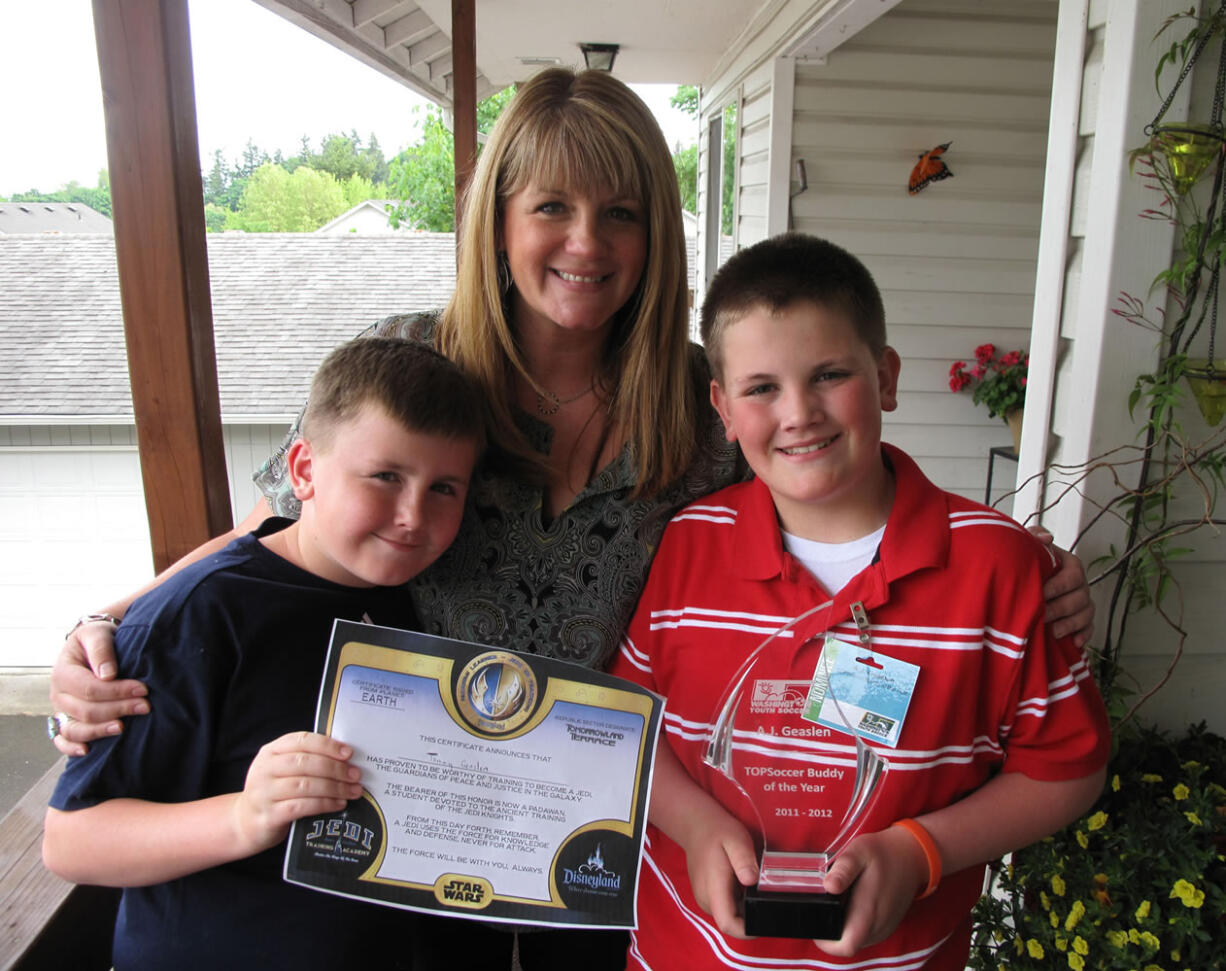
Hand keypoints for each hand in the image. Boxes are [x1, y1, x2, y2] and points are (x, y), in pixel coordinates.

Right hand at [49, 622, 148, 756]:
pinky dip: (71, 748)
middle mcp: (58, 694)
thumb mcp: (97, 634)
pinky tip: (87, 751)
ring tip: (123, 728)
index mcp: (63, 672)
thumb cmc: (97, 638)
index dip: (117, 691)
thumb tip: (107, 675)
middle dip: (118, 709)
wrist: (92, 644)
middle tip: (145, 706)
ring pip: (75, 729)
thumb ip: (101, 650)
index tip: (143, 689)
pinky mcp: (67, 720)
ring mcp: (61, 710)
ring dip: (100, 731)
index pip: (89, 688)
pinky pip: (63, 740)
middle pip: (85, 710)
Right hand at [232, 732, 362, 855]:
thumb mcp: (283, 770)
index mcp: (271, 751)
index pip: (301, 741)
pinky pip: (301, 806)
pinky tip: (338, 804)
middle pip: (305, 763)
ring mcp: (264, 793)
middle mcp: (265, 769)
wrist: (245, 822)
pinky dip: (324, 804)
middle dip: (335, 768)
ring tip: (353, 791)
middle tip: (355, 775)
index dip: (327, 745)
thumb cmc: (274, 791)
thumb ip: (307, 760)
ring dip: (334, 787)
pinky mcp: (269, 816)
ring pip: (305, 785)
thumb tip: (345, 759)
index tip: (348, 753)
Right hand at [680, 813, 758, 938]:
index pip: (728, 924)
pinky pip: (724, 906)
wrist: (696, 825)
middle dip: (749, 916)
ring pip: (728, 914)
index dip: (747, 931)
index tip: (764, 920)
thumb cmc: (717, 831)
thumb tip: (751, 881)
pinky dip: (736, 900)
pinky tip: (743, 883)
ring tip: (753, 886)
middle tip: (764, 896)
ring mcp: (704, 898)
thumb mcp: (736, 839)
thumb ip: (743, 860)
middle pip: (730, 922)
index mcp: (713, 889)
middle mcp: (706, 899)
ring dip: (743, 908)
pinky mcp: (706, 895)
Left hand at [816, 826, 927, 955]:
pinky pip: (866, 934)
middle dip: (832, 930)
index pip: (844, 946)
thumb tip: (829, 886)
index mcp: (868, 913)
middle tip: (826, 905)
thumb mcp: (859, 852)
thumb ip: (843, 869)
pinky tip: (853, 904)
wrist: (912, 857)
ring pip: (857, 941)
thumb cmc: (883, 854)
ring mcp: (884, 929)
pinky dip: (856, 924)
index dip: (825, 942)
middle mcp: (878, 927)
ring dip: (844, 927)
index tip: (818, 922)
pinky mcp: (887, 926)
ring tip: (840, 902)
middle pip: (847, 944)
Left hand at [1027, 527, 1094, 645]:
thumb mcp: (1028, 544)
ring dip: (1070, 624)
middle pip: (1080, 597)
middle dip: (1060, 608)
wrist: (1024, 576)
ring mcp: (1082, 601)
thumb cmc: (1027, 560)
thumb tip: (1046, 538)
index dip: (1058, 586)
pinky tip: (1075, 643)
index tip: (1040, 593)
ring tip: (1053, 632)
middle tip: (1042, 616)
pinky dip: (1084, 635)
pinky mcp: (1082, 618)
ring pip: (1086, 613)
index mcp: (1071, 564)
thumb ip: (1034, 536)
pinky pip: (1090, 627)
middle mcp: (1080, 583)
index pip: (1073, 575)